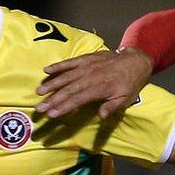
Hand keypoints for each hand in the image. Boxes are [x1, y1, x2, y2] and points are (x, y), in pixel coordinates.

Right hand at [35, 47, 153, 118]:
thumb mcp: (126, 98)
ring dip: (52, 84)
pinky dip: (58, 66)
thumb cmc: (130, 83)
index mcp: (99, 89)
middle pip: (68, 90)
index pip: (77, 100)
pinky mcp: (85, 58)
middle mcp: (90, 77)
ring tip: (39, 92)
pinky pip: (69, 62)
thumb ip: (112, 107)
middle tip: (39, 108)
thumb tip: (101, 116)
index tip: (51, 114)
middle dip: (52, 100)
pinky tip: (46, 70)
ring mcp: (86, 66)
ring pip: (65, 76)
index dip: (63, 107)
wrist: (135, 60)